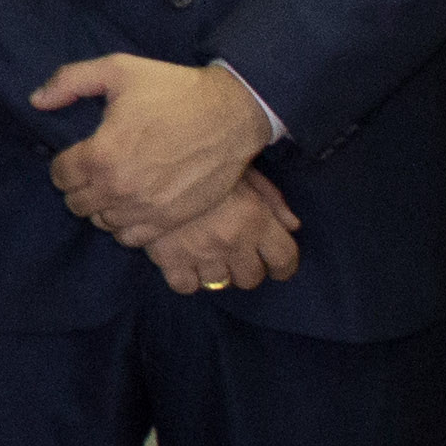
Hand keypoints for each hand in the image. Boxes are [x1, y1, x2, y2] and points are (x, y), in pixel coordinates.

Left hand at [36, 53, 274, 240]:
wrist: (232, 113)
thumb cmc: (174, 90)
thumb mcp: (118, 69)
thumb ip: (69, 81)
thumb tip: (36, 101)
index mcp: (101, 155)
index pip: (60, 176)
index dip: (64, 163)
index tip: (79, 154)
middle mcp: (119, 189)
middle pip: (76, 203)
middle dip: (79, 185)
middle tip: (95, 169)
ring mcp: (146, 209)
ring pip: (101, 222)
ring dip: (101, 205)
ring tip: (115, 184)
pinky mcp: (170, 220)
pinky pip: (130, 238)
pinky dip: (124, 225)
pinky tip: (132, 204)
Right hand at [134, 172, 302, 293]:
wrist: (152, 158)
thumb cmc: (204, 160)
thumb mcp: (245, 170)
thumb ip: (273, 199)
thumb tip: (292, 226)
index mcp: (255, 218)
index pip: (284, 259)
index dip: (284, 266)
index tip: (277, 264)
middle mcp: (232, 241)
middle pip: (251, 278)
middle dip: (248, 267)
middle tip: (236, 253)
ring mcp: (201, 254)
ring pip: (221, 284)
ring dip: (218, 272)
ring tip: (209, 255)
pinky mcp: (170, 260)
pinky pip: (187, 286)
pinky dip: (189, 278)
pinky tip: (186, 263)